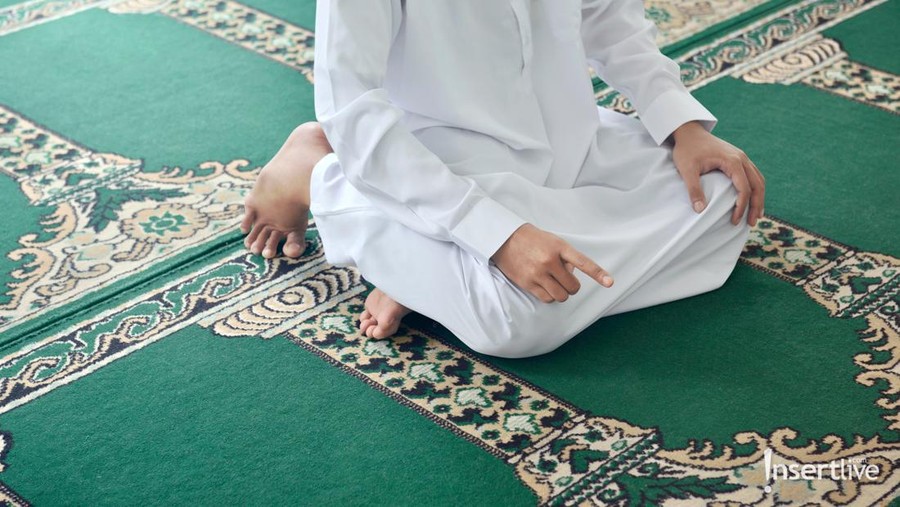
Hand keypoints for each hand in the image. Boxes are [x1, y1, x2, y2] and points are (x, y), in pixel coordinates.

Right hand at [490, 224, 612, 302]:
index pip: (583, 262)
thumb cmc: (533, 240)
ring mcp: (538, 273)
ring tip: (553, 282)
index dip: (598, 273)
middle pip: (573, 287)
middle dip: (572, 286)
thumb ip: (566, 257)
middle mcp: (549, 261)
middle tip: (563, 278)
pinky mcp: (527, 283)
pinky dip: (549, 296)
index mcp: (559, 247)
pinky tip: (543, 285)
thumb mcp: (553, 241)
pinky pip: (547, 299)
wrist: (505, 238)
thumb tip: (571, 275)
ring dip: (561, 293)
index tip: (610, 283)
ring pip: (561, 296)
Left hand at [670, 121, 765, 225]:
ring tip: (756, 215)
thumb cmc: (688, 150)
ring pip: (758, 179)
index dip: (741, 206)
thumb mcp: (687, 170)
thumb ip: (693, 190)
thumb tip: (700, 210)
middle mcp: (741, 158)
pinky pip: (753, 174)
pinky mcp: (738, 158)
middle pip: (757, 185)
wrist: (689, 131)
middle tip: (752, 223)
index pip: (744, 188)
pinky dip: (755, 188)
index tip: (735, 220)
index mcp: (732, 161)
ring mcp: (742, 157)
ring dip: (759, 197)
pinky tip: (752, 199)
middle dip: (756, 205)